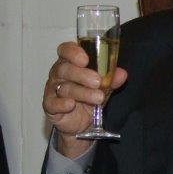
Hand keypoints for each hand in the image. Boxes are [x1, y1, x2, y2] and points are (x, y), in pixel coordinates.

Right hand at [42, 41, 127, 157]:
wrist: (83, 123)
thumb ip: (111, 79)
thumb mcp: (103, 87)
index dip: (73, 52)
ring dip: (82, 92)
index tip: (85, 59)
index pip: (65, 50)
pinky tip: (71, 104)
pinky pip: (52, 103)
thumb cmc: (89, 96)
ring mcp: (52, 89)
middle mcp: (58, 74)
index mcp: (69, 62)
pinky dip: (61, 103)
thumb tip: (122, 74)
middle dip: (81, 74)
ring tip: (98, 98)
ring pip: (64, 87)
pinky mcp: (50, 106)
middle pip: (64, 69)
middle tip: (98, 81)